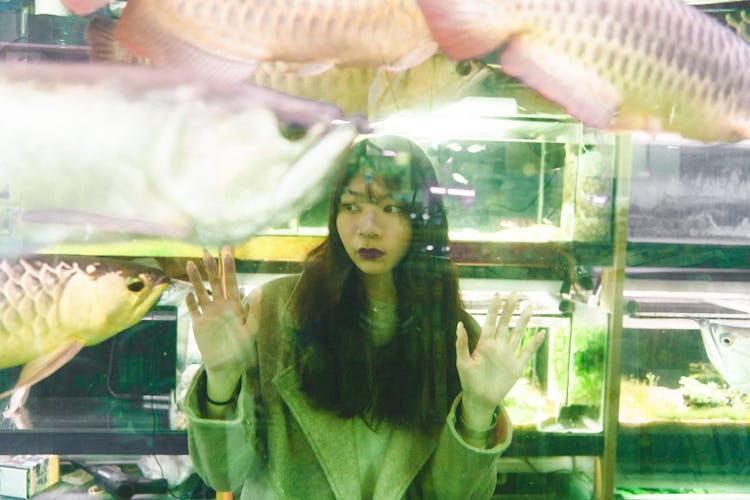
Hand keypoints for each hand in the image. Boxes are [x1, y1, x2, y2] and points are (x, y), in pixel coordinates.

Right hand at [185, 246, 258, 393]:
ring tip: (190, 264)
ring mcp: (208, 313)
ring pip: (201, 292)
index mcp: (234, 305)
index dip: (228, 267)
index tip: (226, 252)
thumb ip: (255, 310)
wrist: (227, 365)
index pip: (231, 281)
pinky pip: (193, 309)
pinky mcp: (198, 324)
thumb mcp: (252, 329)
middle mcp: (220, 305)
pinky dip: (190, 302)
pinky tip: (188, 294)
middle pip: (215, 282)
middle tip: (206, 250)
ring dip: (196, 279)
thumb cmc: (242, 347)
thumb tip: (258, 290)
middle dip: (211, 266)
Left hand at [456, 293, 544, 427]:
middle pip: (506, 324)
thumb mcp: (462, 362)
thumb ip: (462, 344)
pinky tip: (541, 333)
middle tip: (515, 294)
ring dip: (524, 321)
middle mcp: (498, 346)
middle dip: (510, 309)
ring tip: (530, 307)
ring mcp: (508, 355)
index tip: (498, 295)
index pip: (491, 322)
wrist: (480, 399)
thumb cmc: (468, 381)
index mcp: (484, 344)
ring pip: (517, 334)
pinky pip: (527, 352)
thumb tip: (459, 324)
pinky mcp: (516, 367)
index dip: (494, 308)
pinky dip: (534, 343)